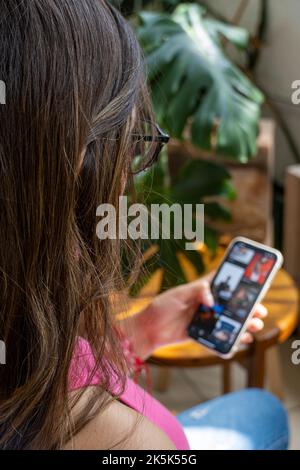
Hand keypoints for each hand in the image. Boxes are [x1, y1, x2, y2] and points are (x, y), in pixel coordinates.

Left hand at [134, 274, 266, 358]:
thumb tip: (212, 299)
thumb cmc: (161, 307)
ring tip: (253, 328)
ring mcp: (205, 320)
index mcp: (203, 291)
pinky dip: (229, 343)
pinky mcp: (202, 335)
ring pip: (229, 323)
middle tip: (259, 312)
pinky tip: (238, 344)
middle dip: (249, 309)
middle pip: (233, 306)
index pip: (225, 284)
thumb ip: (197, 291)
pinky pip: (219, 339)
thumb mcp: (179, 294)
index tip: (255, 286)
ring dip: (244, 326)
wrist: (148, 329)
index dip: (240, 285)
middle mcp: (207, 305)